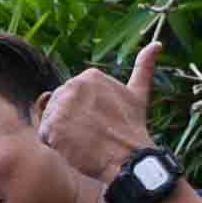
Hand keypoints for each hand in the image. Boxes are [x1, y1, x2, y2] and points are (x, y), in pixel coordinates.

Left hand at [34, 42, 162, 183]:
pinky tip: (73, 149)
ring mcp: (61, 106)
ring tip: (84, 141)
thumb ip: (143, 67)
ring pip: (51, 121)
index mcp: (90, 76)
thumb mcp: (138, 94)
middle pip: (58, 106)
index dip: (81, 113)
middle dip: (70, 122)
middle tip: (90, 135)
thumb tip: (157, 44)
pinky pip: (44, 136)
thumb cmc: (132, 128)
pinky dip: (56, 145)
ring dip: (63, 134)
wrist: (129, 158)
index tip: (97, 123)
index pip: (71, 95)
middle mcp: (73, 85)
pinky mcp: (52, 127)